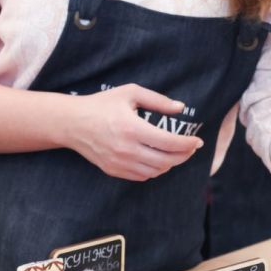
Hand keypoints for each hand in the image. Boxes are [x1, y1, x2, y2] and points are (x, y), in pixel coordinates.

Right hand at [62, 84, 201, 180]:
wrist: (72, 123)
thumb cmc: (102, 104)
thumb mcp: (131, 93)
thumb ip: (158, 100)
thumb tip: (180, 108)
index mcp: (132, 128)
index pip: (169, 143)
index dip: (188, 144)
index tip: (198, 141)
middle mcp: (126, 149)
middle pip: (166, 161)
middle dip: (184, 155)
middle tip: (191, 148)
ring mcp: (119, 162)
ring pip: (155, 171)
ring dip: (171, 164)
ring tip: (177, 153)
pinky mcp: (113, 170)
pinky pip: (142, 176)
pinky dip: (156, 170)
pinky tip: (159, 159)